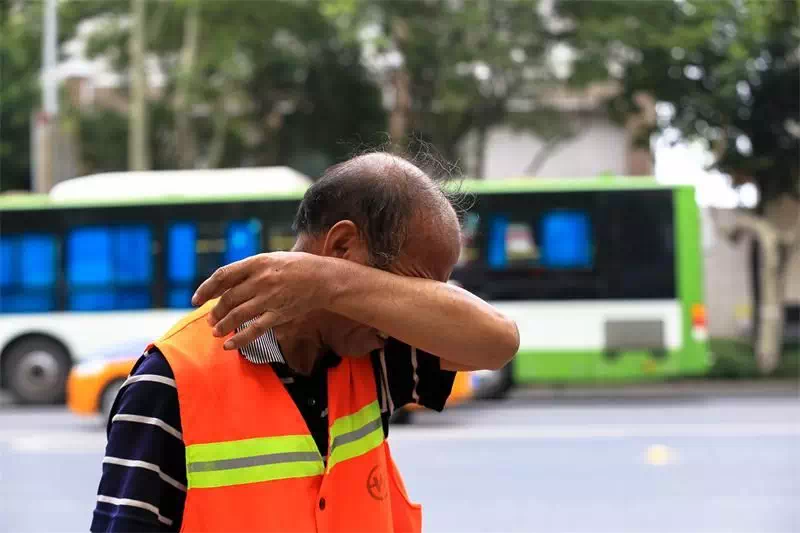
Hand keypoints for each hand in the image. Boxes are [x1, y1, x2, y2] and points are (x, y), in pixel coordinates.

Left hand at [192, 252, 328, 349]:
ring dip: (222, 325)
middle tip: (210, 320)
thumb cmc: (297, 267)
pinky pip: (254, 329)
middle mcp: (261, 280)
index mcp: (257, 263)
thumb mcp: (271, 259)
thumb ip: (250, 269)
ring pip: (237, 315)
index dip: (206, 288)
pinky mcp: (279, 314)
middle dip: (215, 312)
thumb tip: (227, 281)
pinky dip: (239, 339)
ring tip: (216, 332)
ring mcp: (270, 298)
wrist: (323, 278)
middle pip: (228, 298)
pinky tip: (229, 345)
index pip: (223, 275)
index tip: (196, 300)